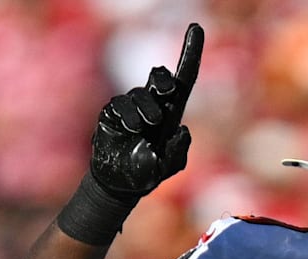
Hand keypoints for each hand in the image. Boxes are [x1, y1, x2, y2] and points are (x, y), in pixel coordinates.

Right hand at [90, 23, 203, 198]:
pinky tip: (131, 131)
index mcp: (172, 113)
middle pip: (160, 78)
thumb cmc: (148, 173)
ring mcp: (131, 108)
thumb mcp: (169, 166)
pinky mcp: (112, 114)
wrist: (120, 183)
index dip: (191, 53)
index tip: (196, 26)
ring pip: (140, 93)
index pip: (184, 79)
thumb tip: (182, 130)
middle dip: (163, 80)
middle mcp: (153, 105)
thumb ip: (179, 152)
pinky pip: (120, 105)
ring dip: (146, 108)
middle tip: (167, 92)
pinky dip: (127, 116)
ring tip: (145, 128)